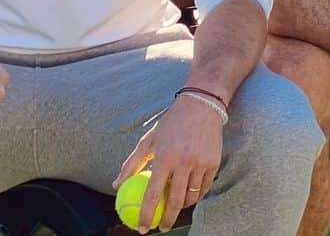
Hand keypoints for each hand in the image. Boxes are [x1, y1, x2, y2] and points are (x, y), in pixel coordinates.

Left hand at [114, 94, 223, 232]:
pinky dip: (196, 195)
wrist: (202, 104)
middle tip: (161, 228)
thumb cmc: (171, 122)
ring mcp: (200, 162)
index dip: (146, 214)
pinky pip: (204, 188)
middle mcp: (183, 161)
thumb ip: (132, 163)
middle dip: (166, 220)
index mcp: (165, 156)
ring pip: (191, 197)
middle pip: (174, 202)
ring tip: (174, 208)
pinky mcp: (213, 162)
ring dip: (181, 207)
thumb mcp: (149, 139)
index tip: (142, 228)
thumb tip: (116, 185)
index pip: (152, 193)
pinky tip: (189, 196)